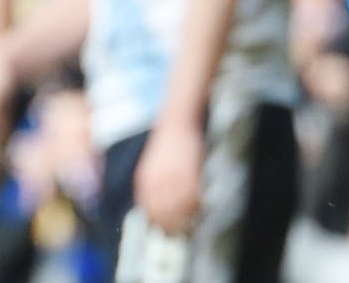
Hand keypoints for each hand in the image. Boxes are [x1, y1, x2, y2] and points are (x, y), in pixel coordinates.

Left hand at [134, 113, 205, 235]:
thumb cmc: (168, 143)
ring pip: (179, 208)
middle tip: (185, 229)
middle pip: (164, 214)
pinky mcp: (186, 171)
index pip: (151, 212)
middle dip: (175, 225)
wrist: (177, 119)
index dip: (161, 224)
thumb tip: (159, 208)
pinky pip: (192, 196)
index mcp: (145, 181)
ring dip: (188, 217)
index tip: (170, 229)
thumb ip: (155, 186)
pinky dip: (198, 204)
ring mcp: (171, 177)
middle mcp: (155, 182)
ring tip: (196, 218)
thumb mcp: (154, 166)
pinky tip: (203, 204)